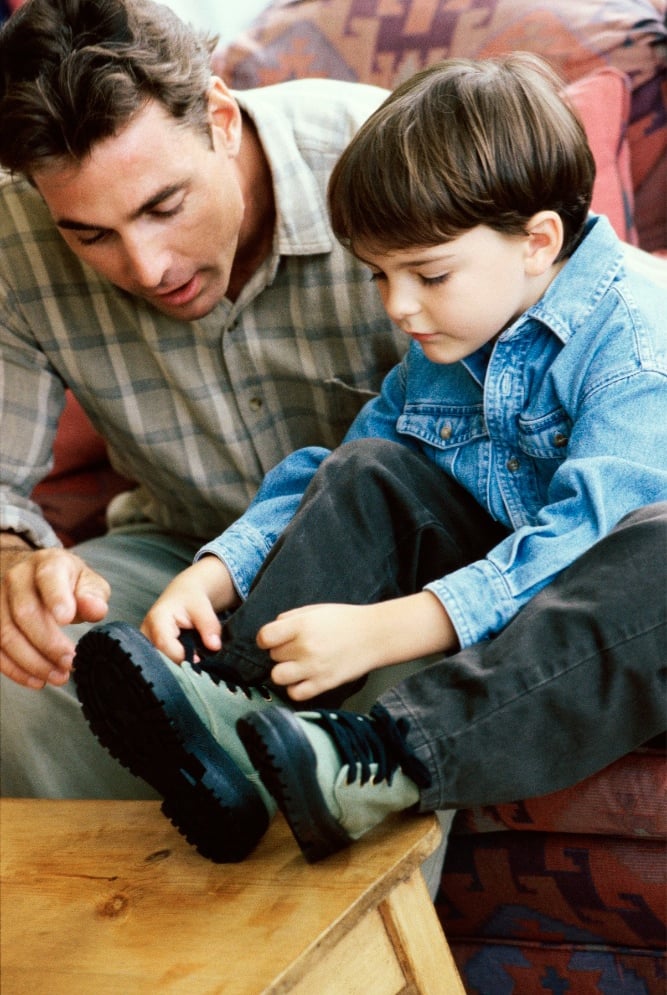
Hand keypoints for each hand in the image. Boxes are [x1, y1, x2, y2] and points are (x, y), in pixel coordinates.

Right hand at [0, 547, 109, 688]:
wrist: (30, 574)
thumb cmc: (64, 582)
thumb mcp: (85, 581)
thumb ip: (92, 595)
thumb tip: (96, 609)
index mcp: (46, 564)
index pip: (49, 578)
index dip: (56, 598)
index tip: (66, 619)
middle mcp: (16, 579)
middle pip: (24, 612)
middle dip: (48, 642)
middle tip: (69, 662)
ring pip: (6, 634)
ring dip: (32, 662)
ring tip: (58, 677)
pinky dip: (15, 669)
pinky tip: (37, 680)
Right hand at [141, 556, 238, 661]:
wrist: (183, 594)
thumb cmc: (191, 599)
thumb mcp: (203, 607)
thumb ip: (209, 626)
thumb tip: (214, 647)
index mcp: (157, 619)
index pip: (165, 645)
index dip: (183, 656)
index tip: (198, 659)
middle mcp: (146, 632)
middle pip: (160, 657)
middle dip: (180, 662)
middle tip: (196, 659)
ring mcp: (145, 642)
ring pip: (160, 661)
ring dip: (177, 663)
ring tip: (190, 655)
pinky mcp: (149, 648)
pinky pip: (160, 661)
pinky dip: (174, 661)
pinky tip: (184, 656)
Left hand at [257, 603, 388, 701]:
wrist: (375, 635)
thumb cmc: (345, 620)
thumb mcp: (315, 610)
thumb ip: (290, 618)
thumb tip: (271, 632)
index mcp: (301, 625)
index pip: (264, 637)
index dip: (265, 639)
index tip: (273, 639)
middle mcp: (304, 647)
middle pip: (273, 656)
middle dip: (281, 652)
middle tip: (297, 648)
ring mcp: (313, 668)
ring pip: (278, 676)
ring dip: (284, 671)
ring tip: (297, 665)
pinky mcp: (323, 684)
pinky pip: (295, 693)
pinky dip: (296, 688)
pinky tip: (304, 678)